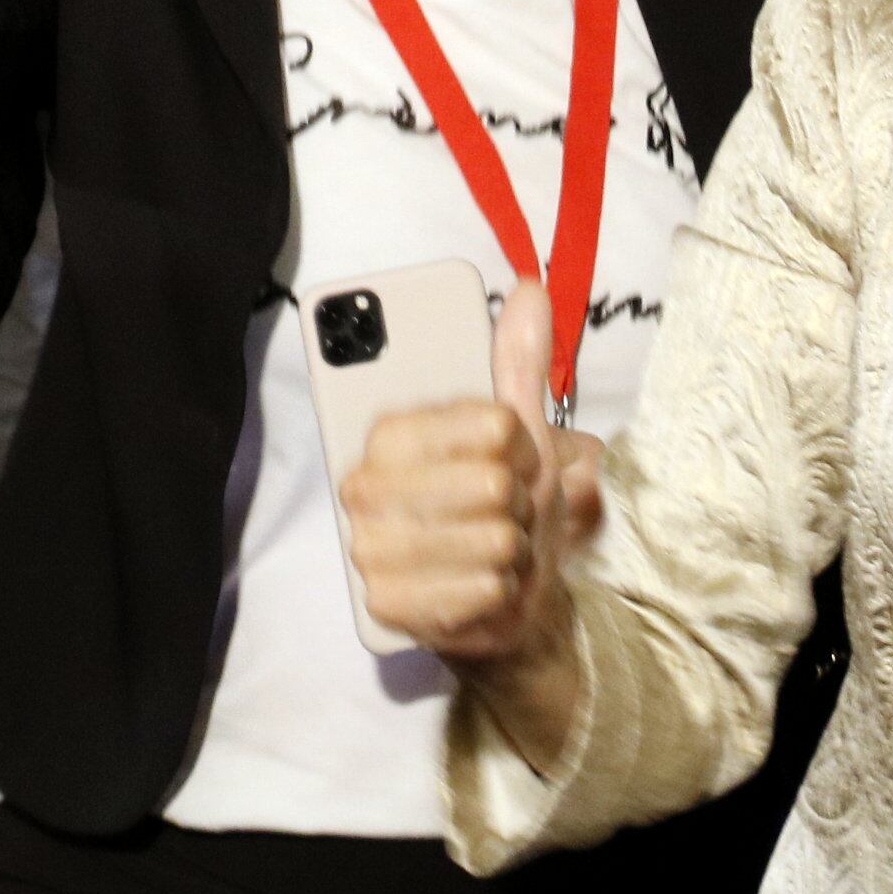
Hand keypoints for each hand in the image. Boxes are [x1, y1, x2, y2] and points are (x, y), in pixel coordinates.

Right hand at [336, 284, 605, 662]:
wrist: (493, 596)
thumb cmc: (499, 508)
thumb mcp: (516, 433)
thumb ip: (517, 361)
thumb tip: (529, 291)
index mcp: (387, 431)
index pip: (492, 426)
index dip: (521, 447)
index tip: (510, 458)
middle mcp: (364, 485)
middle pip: (492, 487)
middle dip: (517, 504)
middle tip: (501, 511)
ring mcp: (369, 546)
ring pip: (492, 540)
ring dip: (512, 551)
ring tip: (493, 548)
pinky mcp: (385, 602)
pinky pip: (483, 588)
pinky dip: (499, 592)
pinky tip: (481, 587)